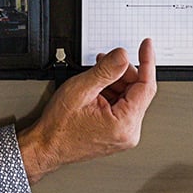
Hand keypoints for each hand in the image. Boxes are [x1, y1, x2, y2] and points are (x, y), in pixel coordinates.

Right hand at [17, 39, 156, 182]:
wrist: (46, 147)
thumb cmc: (59, 127)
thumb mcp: (81, 90)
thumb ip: (106, 70)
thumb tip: (123, 56)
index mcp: (125, 124)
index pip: (146, 86)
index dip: (147, 61)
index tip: (146, 45)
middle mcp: (129, 132)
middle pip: (138, 90)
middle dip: (123, 72)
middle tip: (105, 62)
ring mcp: (124, 134)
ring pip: (130, 96)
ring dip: (115, 82)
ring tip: (95, 78)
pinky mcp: (118, 133)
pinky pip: (123, 106)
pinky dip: (112, 93)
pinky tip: (97, 89)